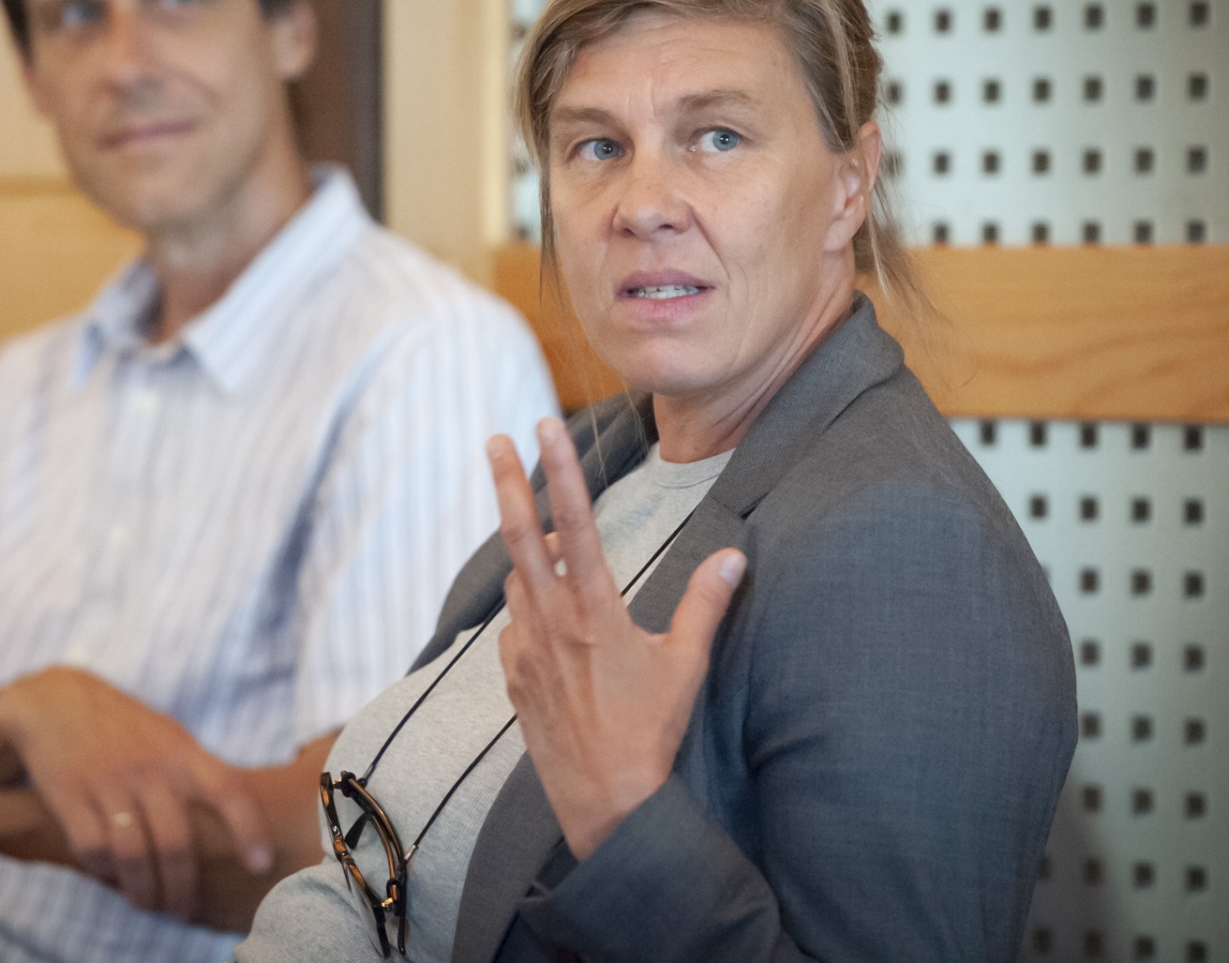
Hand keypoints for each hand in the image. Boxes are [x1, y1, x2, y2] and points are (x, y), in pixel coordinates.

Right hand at [0, 667, 271, 918]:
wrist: (57, 700)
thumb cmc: (125, 727)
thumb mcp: (169, 736)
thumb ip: (198, 773)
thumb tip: (239, 820)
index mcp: (181, 750)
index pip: (227, 789)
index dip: (249, 828)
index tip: (261, 865)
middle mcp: (148, 765)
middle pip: (175, 842)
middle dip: (183, 888)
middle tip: (183, 911)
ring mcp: (107, 780)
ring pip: (133, 854)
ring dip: (144, 891)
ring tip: (150, 904)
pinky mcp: (68, 794)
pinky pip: (93, 849)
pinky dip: (104, 871)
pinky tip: (111, 875)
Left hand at [489, 418, 745, 858]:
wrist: (607, 803)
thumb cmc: (652, 733)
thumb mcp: (686, 664)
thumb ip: (707, 603)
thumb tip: (735, 553)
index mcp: (595, 610)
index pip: (577, 522)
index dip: (561, 469)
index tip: (544, 426)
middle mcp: (552, 622)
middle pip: (521, 536)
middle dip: (506, 482)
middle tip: (493, 441)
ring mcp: (525, 650)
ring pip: (517, 580)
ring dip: (529, 553)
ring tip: (554, 540)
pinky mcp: (513, 678)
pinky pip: (514, 624)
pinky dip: (529, 606)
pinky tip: (550, 615)